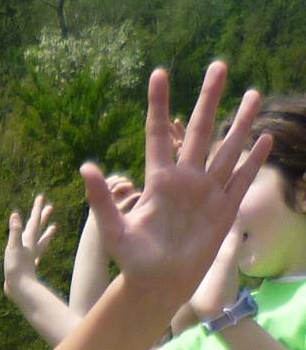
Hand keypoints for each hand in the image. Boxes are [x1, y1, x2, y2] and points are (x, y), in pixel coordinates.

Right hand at [3, 194, 56, 287]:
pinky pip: (36, 254)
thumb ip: (14, 231)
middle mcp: (32, 246)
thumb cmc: (16, 268)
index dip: (37, 209)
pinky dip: (39, 250)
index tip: (41, 197)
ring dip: (47, 233)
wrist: (19, 288)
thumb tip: (15, 214)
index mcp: (28, 240)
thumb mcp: (13, 247)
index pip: (34, 221)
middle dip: (43, 217)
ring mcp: (31, 256)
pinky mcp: (28, 265)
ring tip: (54, 227)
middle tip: (50, 207)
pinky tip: (39, 253)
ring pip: (41, 241)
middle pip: (39, 228)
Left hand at [85, 64, 267, 301]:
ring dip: (240, 122)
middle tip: (218, 65)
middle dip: (209, 98)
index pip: (158, 133)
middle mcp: (185, 179)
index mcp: (158, 180)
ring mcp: (207, 192)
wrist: (157, 284)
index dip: (158, 104)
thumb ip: (101, 199)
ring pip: (228, 148)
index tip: (159, 73)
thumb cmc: (132, 259)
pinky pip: (242, 179)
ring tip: (252, 92)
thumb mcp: (113, 229)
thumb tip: (85, 167)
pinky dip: (254, 159)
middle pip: (200, 130)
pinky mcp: (224, 209)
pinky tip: (264, 138)